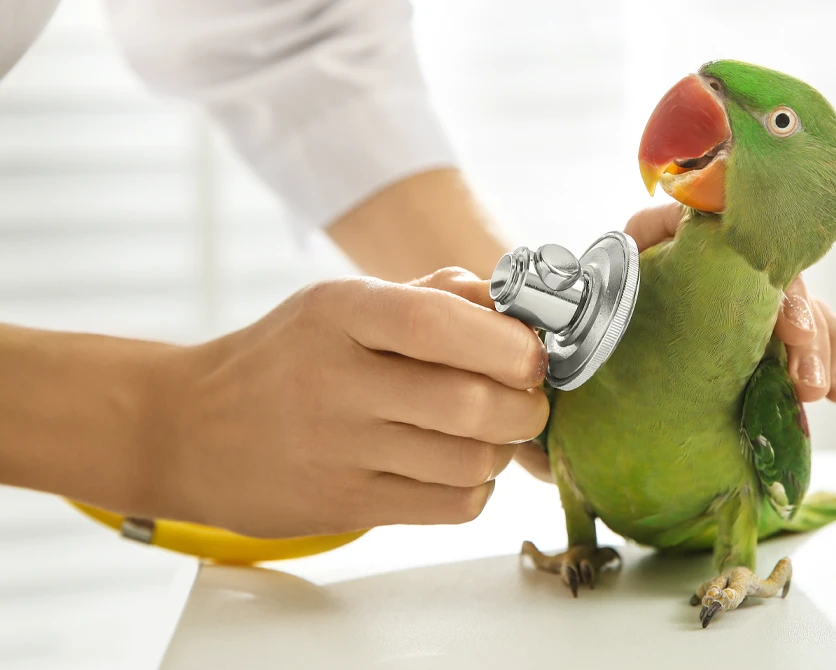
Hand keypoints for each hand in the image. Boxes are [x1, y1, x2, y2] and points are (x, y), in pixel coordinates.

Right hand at [150, 268, 548, 537]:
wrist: (187, 429)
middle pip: (470, 403)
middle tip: (527, 400)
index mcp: (340, 312)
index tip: (533, 355)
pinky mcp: (344, 505)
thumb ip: (432, 295)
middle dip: (526, 406)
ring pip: (470, 461)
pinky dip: (477, 488)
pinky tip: (458, 468)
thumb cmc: (287, 359)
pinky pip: (450, 505)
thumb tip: (516, 309)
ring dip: (504, 450)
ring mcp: (338, 449)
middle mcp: (336, 380)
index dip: (505, 343)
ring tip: (490, 434)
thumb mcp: (341, 303)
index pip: (436, 322)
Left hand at [513, 203, 835, 482]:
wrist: (567, 363)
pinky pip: (802, 339)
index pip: (714, 230)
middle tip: (803, 379)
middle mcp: (703, 260)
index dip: (757, 270)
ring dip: (819, 344)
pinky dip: (826, 358)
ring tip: (820, 394)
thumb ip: (564, 324)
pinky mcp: (754, 336)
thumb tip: (552, 329)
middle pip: (768, 271)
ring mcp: (734, 298)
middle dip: (799, 322)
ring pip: (794, 304)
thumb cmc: (562, 337)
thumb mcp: (558, 329)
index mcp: (655, 240)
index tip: (781, 324)